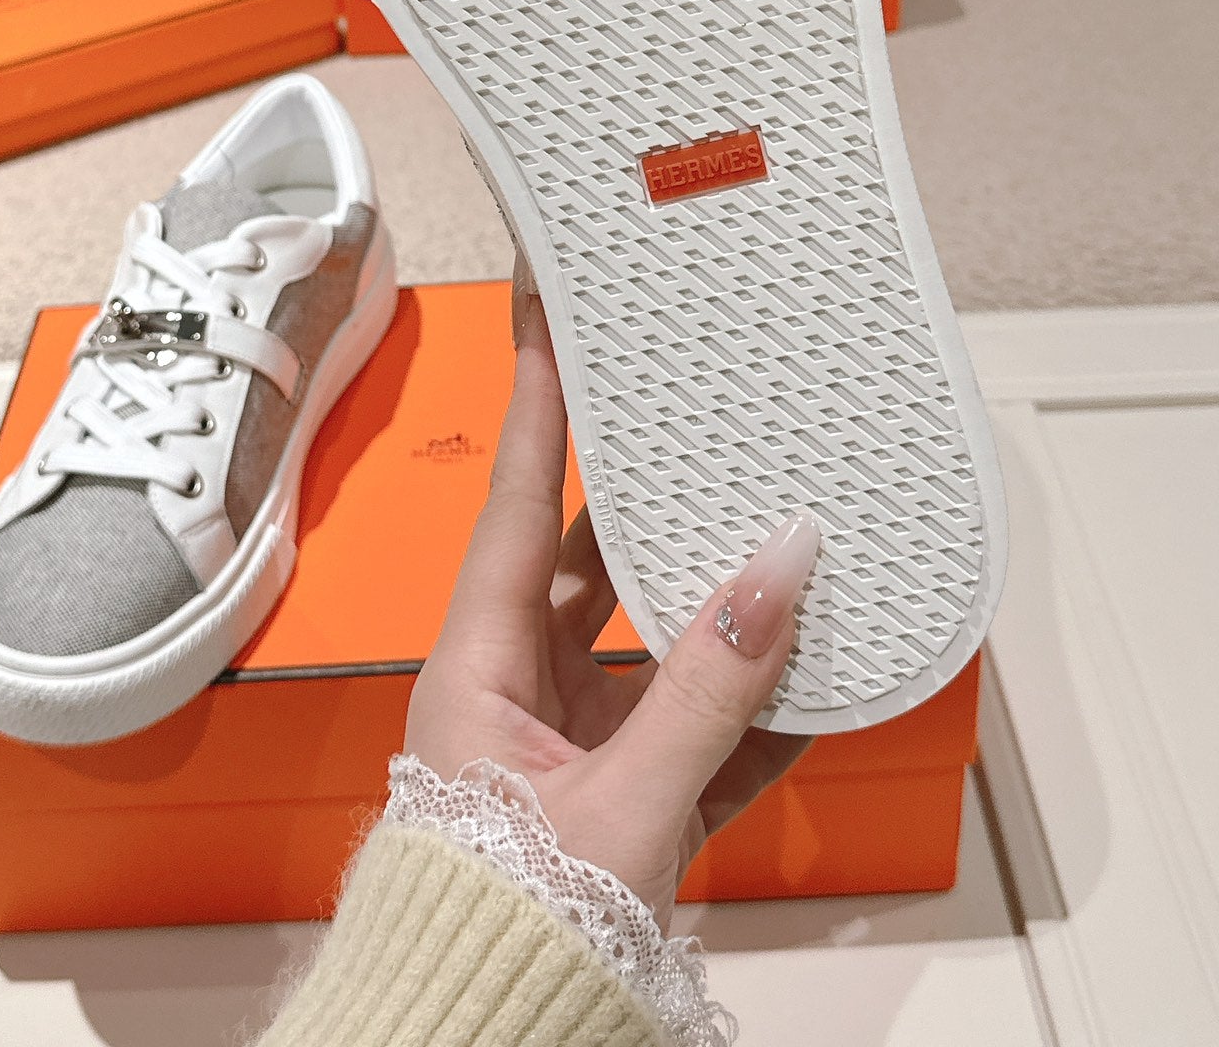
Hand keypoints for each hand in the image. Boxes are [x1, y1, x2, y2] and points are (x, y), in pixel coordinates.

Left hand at [404, 286, 820, 925]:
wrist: (484, 1045)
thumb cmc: (502, 931)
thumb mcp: (619, 802)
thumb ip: (710, 690)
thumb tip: (778, 574)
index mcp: (479, 667)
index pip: (520, 504)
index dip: (542, 407)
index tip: (551, 320)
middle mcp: (516, 690)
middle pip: (592, 562)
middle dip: (646, 496)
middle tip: (686, 416)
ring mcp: (569, 745)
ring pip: (655, 644)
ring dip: (718, 607)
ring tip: (776, 533)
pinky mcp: (619, 799)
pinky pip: (693, 729)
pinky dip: (752, 709)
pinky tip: (814, 676)